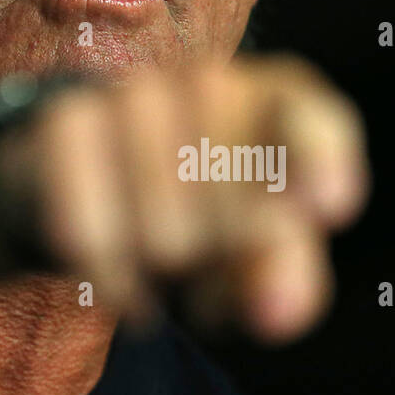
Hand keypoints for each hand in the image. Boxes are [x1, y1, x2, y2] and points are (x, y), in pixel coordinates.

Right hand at [16, 53, 370, 342]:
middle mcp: (211, 81)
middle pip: (237, 214)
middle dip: (223, 263)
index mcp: (279, 99)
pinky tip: (120, 278)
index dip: (322, 160)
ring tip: (161, 255)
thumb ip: (284, 271)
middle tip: (209, 258)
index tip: (327, 208)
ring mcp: (134, 91)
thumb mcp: (257, 243)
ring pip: (164, 230)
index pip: (311, 120)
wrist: (93, 174)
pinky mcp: (67, 120)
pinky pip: (92, 232)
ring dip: (162, 268)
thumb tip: (274, 313)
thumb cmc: (202, 204)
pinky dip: (110, 275)